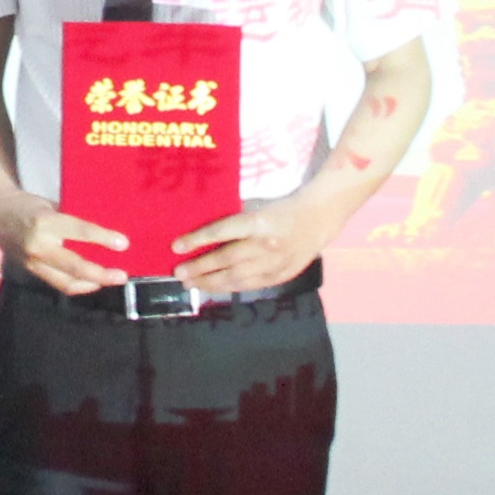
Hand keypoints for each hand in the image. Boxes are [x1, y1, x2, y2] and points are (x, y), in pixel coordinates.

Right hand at [0, 187, 132, 297]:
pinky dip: (78, 284)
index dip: (103, 238)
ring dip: (92, 284)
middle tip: (121, 276)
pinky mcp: (32, 272)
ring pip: (67, 282)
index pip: (79, 231)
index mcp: (45, 222)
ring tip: (111, 280)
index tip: (123, 243)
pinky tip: (93, 282)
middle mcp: (38, 245)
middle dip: (101, 274)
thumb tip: (102, 232)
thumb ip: (72, 220)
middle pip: (75, 266)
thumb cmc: (29, 205)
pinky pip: (58, 283)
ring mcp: (33, 262)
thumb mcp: (51, 205)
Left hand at [177, 175, 359, 295]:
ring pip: (236, 277)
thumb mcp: (259, 207)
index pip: (222, 231)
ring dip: (209, 282)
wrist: (318, 220)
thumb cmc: (282, 209)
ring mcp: (274, 263)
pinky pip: (249, 285)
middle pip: (226, 259)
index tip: (176, 246)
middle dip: (199, 268)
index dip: (197, 240)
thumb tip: (202, 235)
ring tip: (190, 283)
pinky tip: (214, 288)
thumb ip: (236, 222)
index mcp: (259, 221)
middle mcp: (266, 244)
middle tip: (178, 272)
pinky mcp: (280, 276)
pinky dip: (229, 287)